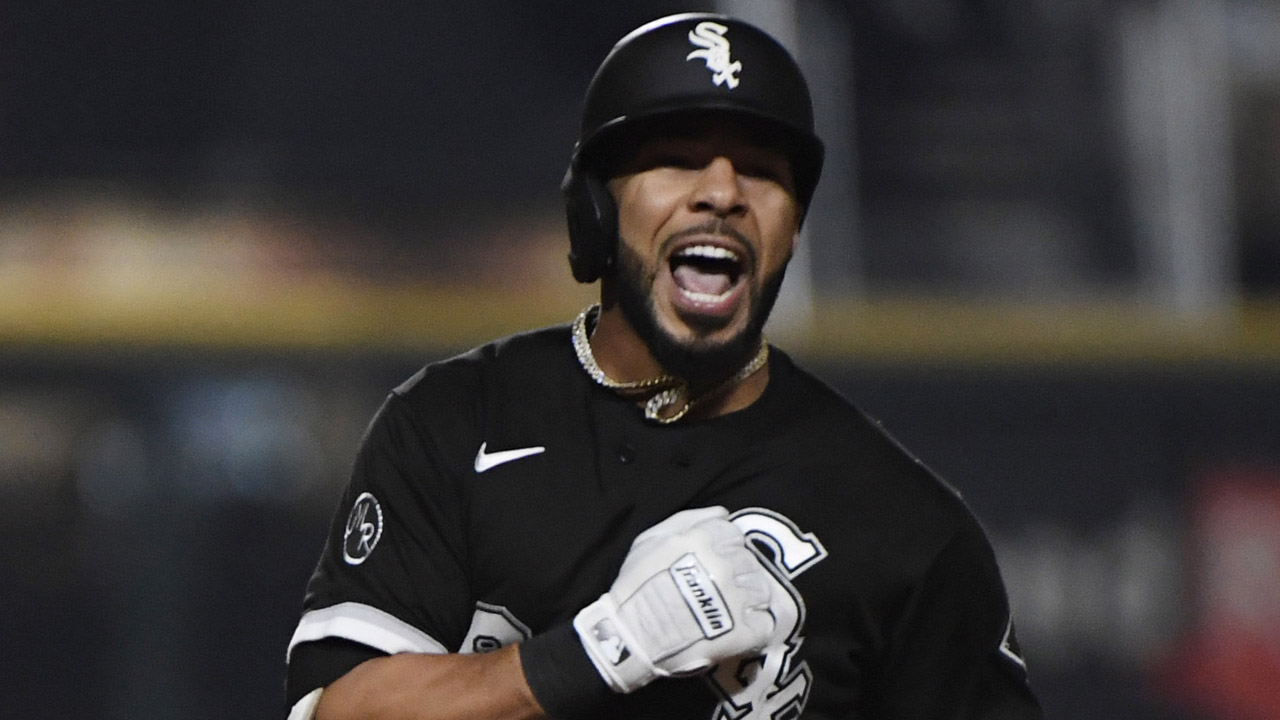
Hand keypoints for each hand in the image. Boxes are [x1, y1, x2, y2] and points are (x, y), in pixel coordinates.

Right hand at [573, 506, 775, 693]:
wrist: (629, 638)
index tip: (714, 560)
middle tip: (718, 587)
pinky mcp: (742, 632)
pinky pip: (765, 622)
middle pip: (749, 560)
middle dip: (736, 571)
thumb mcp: (648, 541)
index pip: (734, 534)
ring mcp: (734, 600)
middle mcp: (722, 567)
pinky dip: (756, 626)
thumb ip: (687, 519)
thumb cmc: (634, 586)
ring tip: (729, 608)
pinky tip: (738, 627)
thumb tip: (723, 512)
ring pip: (761, 590)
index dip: (725, 546)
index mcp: (701, 542)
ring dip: (748, 597)